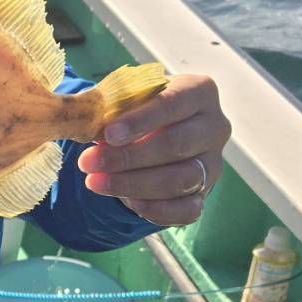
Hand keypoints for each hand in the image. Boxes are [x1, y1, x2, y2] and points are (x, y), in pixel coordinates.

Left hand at [77, 74, 230, 225]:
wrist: (154, 133)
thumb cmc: (138, 109)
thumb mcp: (127, 99)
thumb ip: (112, 107)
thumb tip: (87, 124)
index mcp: (198, 92)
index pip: (172, 104)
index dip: (140, 121)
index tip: (108, 135)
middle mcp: (214, 127)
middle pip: (176, 144)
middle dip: (128, 157)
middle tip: (88, 163)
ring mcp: (212, 163)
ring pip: (181, 180)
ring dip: (134, 184)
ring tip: (96, 182)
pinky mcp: (205, 194)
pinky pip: (187, 210)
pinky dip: (157, 209)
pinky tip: (129, 203)